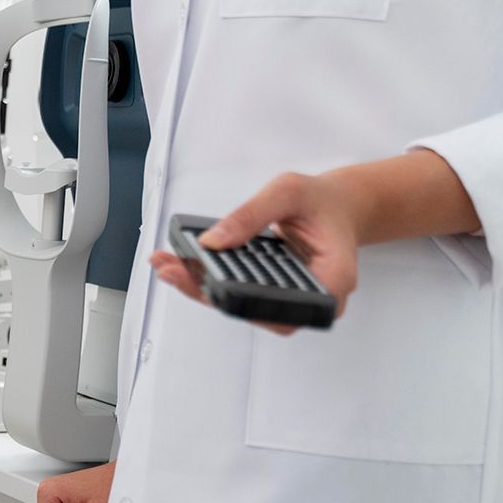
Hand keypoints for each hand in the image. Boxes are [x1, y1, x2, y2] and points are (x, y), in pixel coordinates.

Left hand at [152, 171, 365, 334]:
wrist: (334, 206)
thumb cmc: (321, 201)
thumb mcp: (288, 193)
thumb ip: (251, 215)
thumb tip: (211, 242)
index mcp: (333, 278)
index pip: (285, 306)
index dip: (244, 303)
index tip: (210, 288)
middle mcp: (312, 300)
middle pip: (254, 310)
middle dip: (208, 292)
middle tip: (174, 272)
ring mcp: (289, 301)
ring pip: (240, 306)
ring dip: (200, 288)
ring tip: (168, 267)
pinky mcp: (269, 295)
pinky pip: (236, 294)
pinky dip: (207, 281)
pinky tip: (180, 267)